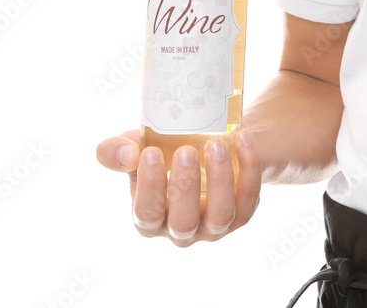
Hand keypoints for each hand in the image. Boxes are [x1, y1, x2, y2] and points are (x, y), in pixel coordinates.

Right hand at [96, 129, 261, 246]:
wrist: (207, 143)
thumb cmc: (163, 152)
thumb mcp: (135, 149)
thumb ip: (116, 151)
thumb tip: (126, 154)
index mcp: (150, 218)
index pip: (146, 214)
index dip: (149, 187)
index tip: (150, 152)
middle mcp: (182, 229)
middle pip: (183, 221)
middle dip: (184, 186)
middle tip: (187, 150)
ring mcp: (215, 225)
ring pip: (221, 214)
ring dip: (219, 179)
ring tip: (216, 145)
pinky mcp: (243, 212)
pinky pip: (250, 196)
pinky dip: (249, 167)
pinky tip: (243, 138)